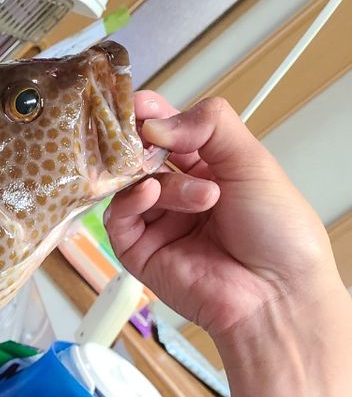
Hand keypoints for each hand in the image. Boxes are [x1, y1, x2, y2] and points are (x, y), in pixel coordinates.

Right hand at [104, 93, 341, 345]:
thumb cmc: (278, 233)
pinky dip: (130, 202)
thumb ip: (208, 126)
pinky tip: (151, 196)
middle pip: (140, 156)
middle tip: (141, 131)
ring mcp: (158, 222)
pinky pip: (118, 219)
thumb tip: (156, 121)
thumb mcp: (251, 161)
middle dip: (140, 143)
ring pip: (130, 185)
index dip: (152, 115)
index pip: (168, 131)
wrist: (276, 292)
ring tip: (198, 195)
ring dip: (158, 180)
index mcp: (209, 167)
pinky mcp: (140, 252)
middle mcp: (180, 193)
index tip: (141, 104)